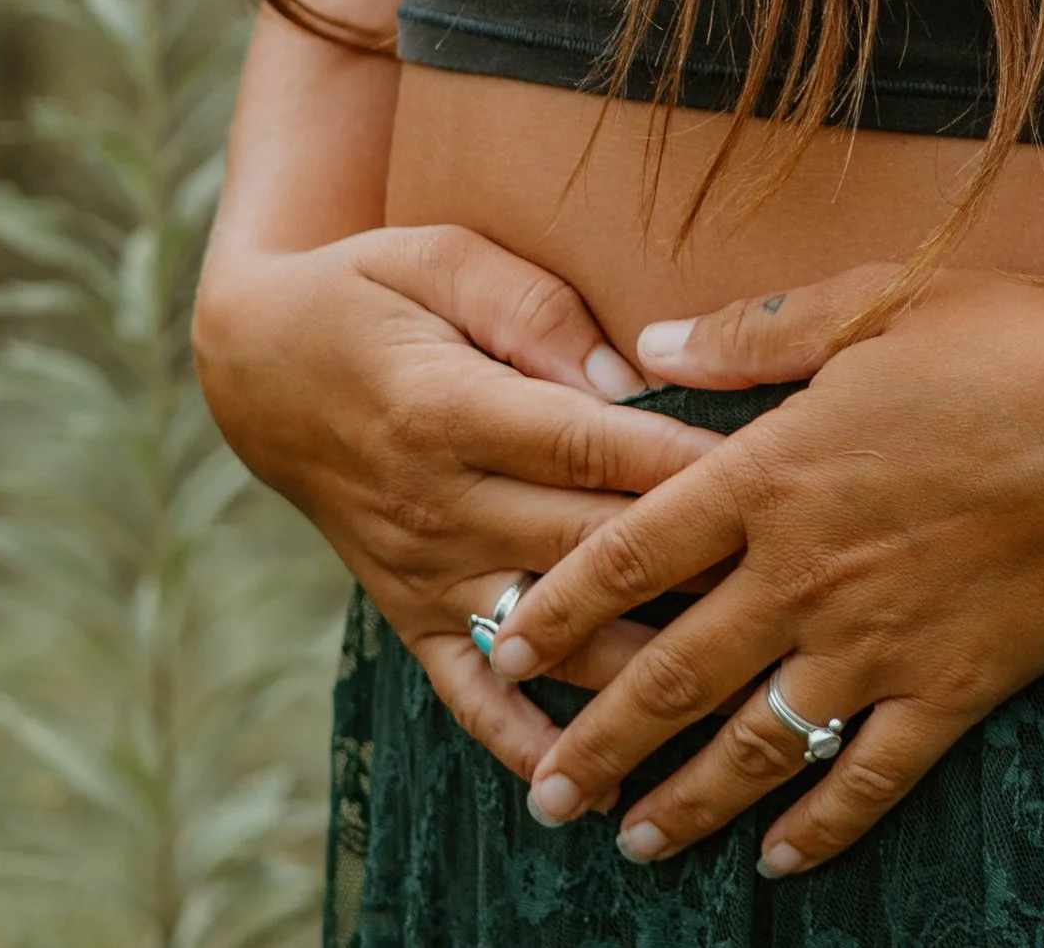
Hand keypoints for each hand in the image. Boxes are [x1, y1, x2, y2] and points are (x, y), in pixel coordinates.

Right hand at [193, 223, 726, 778]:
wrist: (255, 367)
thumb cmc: (365, 291)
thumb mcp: (437, 257)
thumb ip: (531, 309)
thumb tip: (627, 373)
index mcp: (448, 409)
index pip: (585, 448)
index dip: (678, 464)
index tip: (768, 478)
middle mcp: (436, 505)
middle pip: (584, 547)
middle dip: (689, 568)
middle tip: (788, 581)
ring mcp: (421, 572)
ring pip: (547, 634)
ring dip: (634, 671)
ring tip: (731, 699)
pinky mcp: (407, 613)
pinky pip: (469, 695)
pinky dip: (526, 744)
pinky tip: (593, 787)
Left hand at [490, 264, 1043, 877]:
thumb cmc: (1011, 341)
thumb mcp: (877, 301)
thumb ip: (756, 332)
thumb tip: (654, 342)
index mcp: (777, 473)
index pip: (632, 553)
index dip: (557, 604)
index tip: (503, 648)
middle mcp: (809, 572)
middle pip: (672, 673)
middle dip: (597, 743)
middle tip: (543, 797)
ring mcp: (879, 641)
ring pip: (756, 745)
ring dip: (686, 801)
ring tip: (634, 843)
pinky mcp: (951, 688)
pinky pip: (868, 778)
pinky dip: (819, 827)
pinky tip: (781, 860)